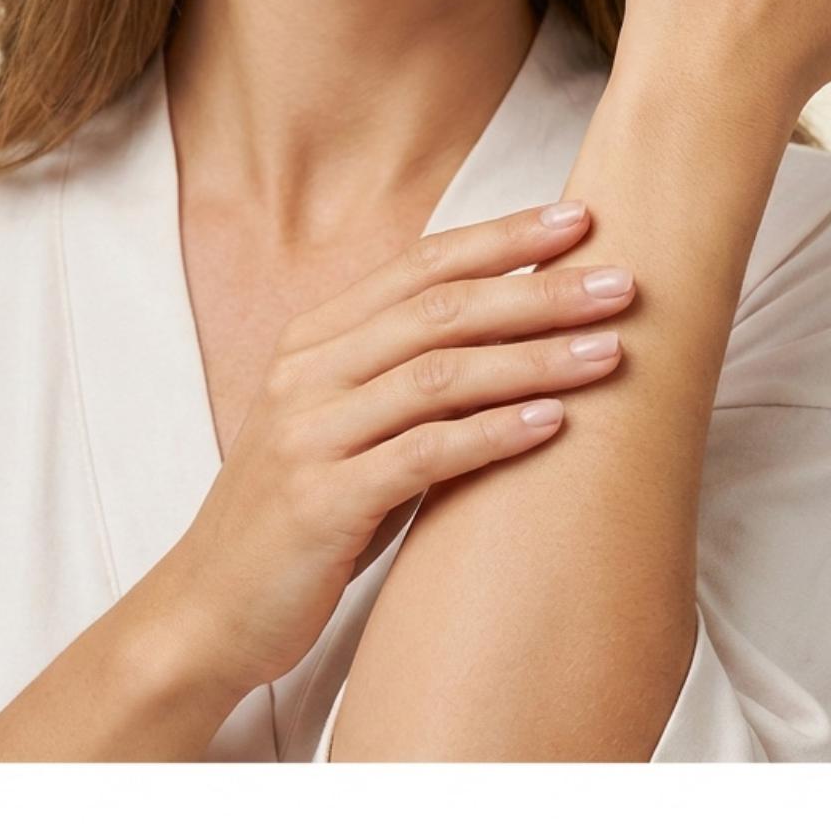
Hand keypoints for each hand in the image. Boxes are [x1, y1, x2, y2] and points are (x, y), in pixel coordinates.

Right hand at [161, 201, 637, 692]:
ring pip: (437, 375)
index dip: (500, 239)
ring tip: (610, 352)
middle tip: (621, 282)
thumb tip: (512, 341)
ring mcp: (308, 437)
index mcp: (311, 346)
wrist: (209, 611)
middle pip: (438, 311)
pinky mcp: (321, 503)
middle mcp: (306, 377)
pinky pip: (422, 455)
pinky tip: (555, 424)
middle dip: (537, 290)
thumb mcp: (343, 432)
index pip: (417, 269)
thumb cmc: (298, 521)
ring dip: (532, 358)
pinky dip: (494, 435)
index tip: (578, 221)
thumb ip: (403, 384)